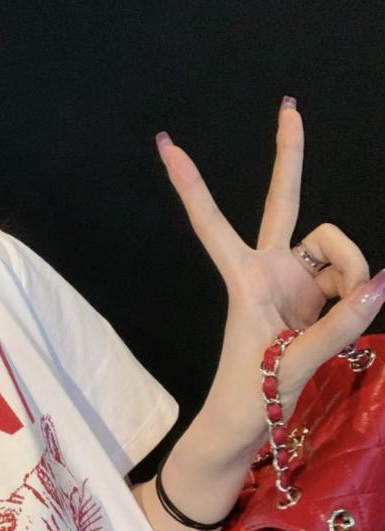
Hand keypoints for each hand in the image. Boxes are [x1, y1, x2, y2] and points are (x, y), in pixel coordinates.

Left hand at [154, 98, 384, 443]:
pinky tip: (353, 315)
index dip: (192, 184)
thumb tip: (382, 284)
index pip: (212, 222)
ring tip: (345, 317)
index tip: (166, 145)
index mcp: (245, 277)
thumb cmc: (249, 395)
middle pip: (284, 200)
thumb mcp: (291, 363)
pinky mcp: (315, 297)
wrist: (244, 425)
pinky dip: (358, 293)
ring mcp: (294, 280)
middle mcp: (269, 268)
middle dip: (289, 154)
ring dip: (352, 274)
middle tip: (290, 105)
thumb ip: (340, 325)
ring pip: (336, 249)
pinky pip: (350, 278)